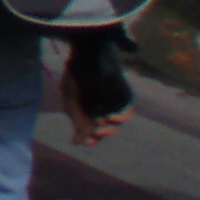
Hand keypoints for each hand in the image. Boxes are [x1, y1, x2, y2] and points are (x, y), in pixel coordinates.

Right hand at [63, 29, 135, 144]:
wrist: (89, 55)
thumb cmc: (77, 76)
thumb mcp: (72, 101)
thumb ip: (78, 122)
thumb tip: (78, 143)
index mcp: (84, 104)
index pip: (89, 126)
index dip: (89, 136)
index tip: (88, 142)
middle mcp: (99, 104)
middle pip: (103, 126)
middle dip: (100, 133)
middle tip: (96, 133)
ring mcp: (113, 100)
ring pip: (115, 122)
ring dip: (111, 127)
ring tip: (102, 124)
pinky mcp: (124, 95)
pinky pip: (127, 110)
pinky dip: (122, 117)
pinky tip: (113, 118)